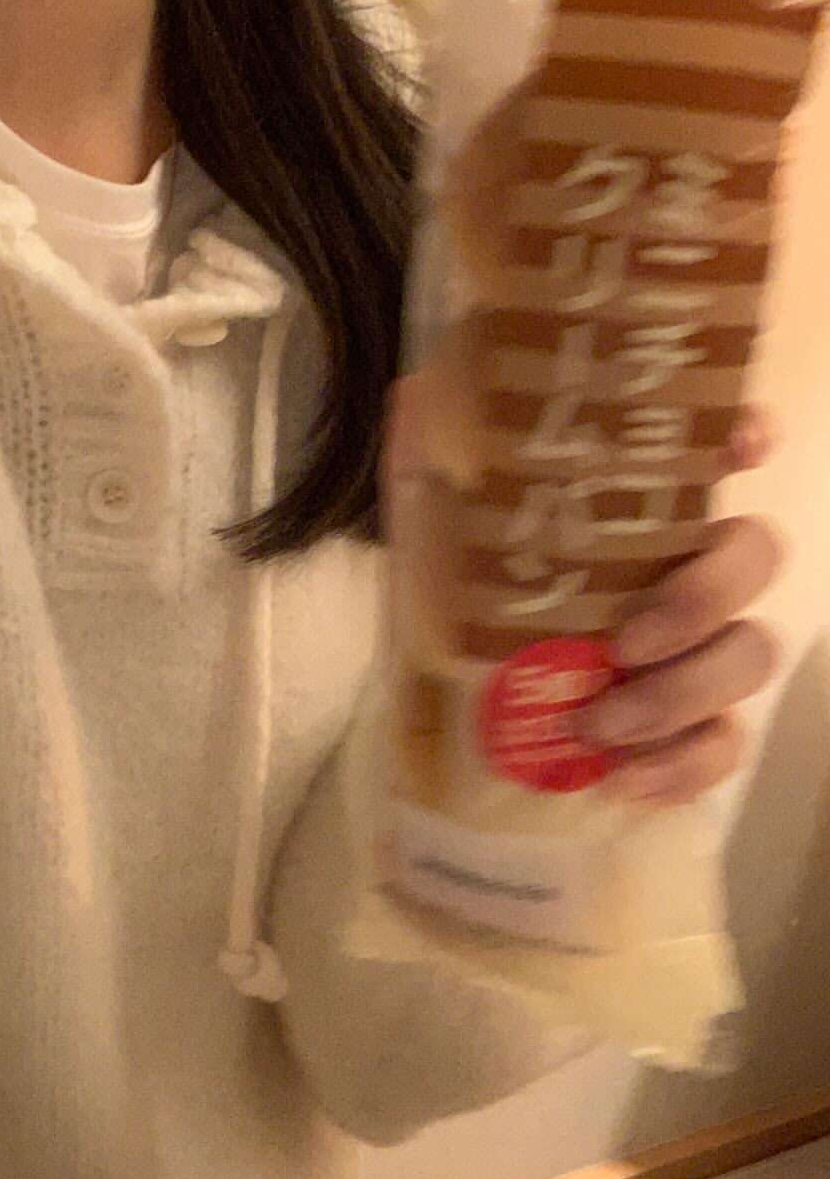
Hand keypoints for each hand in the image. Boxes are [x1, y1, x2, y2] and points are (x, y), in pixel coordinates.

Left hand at [381, 386, 787, 806]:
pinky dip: (682, 768)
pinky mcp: (682, 728)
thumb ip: (433, 437)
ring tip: (595, 724)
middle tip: (623, 642)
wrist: (426, 684)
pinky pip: (722, 748)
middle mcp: (682, 563)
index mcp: (635, 500)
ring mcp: (692, 648)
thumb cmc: (449, 572)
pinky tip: (621, 778)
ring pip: (749, 656)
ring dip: (682, 694)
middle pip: (756, 556)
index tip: (740, 449)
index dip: (744, 437)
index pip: (717, 445)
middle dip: (704, 598)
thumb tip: (421, 399)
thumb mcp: (427, 496)